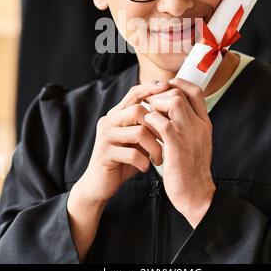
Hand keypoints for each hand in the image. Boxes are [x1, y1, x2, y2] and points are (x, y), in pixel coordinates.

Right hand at [75, 80, 170, 204]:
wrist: (99, 185)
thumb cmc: (123, 161)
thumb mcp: (136, 140)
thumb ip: (146, 125)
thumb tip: (170, 111)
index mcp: (116, 115)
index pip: (134, 93)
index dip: (150, 87)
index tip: (167, 85)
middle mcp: (108, 121)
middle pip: (138, 110)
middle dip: (158, 127)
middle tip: (167, 142)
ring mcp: (105, 136)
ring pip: (138, 132)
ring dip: (154, 148)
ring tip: (158, 159)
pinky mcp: (104, 153)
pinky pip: (132, 153)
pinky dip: (144, 162)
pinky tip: (146, 167)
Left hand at [144, 78, 215, 227]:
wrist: (197, 196)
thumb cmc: (191, 169)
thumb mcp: (195, 141)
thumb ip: (187, 123)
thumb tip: (171, 106)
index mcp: (204, 123)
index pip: (195, 90)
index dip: (178, 84)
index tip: (164, 90)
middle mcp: (199, 125)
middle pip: (180, 93)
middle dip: (160, 95)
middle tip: (150, 106)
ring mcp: (189, 135)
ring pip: (173, 102)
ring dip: (156, 105)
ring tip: (149, 117)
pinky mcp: (177, 148)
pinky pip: (162, 123)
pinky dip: (151, 121)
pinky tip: (146, 129)